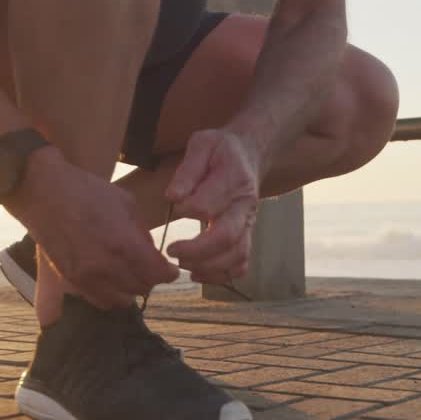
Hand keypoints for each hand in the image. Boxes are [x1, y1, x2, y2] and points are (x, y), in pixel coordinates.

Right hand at [7, 147, 178, 307]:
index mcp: (124, 245)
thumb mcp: (126, 204)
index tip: (171, 270)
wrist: (44, 193)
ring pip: (122, 300)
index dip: (169, 273)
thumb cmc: (88, 192)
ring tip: (131, 275)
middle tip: (151, 269)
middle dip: (151, 278)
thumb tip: (152, 254)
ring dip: (131, 289)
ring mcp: (86, 277)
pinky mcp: (71, 280)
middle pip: (142, 288)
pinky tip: (112, 281)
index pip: (158, 274)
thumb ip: (142, 233)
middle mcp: (106, 267)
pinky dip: (111, 295)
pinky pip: (99, 301)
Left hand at [164, 129, 261, 283]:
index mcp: (234, 180)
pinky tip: (198, 274)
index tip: (173, 206)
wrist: (249, 155)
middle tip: (172, 251)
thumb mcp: (202, 144)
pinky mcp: (246, 236)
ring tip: (183, 266)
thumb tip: (173, 196)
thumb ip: (188, 170)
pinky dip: (221, 276)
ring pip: (237, 256)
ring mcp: (249, 224)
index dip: (188, 210)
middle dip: (196, 250)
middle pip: (226, 238)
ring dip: (209, 268)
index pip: (209, 204)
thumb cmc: (220, 150)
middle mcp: (245, 206)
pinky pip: (240, 264)